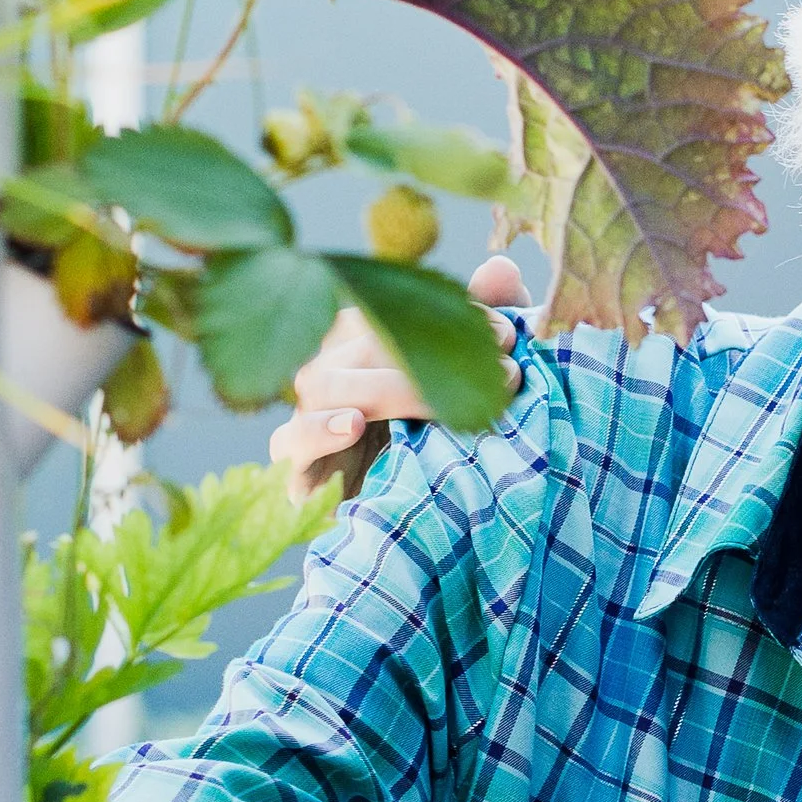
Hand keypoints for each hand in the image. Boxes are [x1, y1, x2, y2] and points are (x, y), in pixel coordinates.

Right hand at [269, 254, 526, 502]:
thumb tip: (501, 266)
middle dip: (430, 355)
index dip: (450, 316)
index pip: (393, 310)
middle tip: (503, 372)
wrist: (413, 535)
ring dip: (385, 388)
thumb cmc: (441, 450)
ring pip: (319, 383)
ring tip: (431, 400)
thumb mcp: (473, 390)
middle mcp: (331, 374)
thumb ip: (482, 329)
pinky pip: (289, 443)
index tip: (512, 335)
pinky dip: (316, 431)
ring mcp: (307, 419)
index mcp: (364, 346)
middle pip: (358, 344)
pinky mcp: (297, 472)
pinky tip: (353, 424)